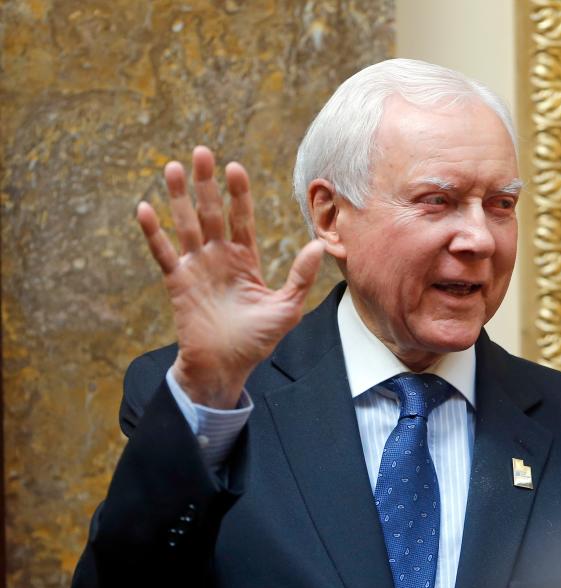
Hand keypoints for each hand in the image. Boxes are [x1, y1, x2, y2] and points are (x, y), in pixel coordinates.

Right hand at [136, 146, 325, 407]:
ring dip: (179, 197)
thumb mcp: (287, 308)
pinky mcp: (177, 283)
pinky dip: (154, 233)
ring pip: (186, 225)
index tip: (235, 167)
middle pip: (211, 213)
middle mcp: (219, 258)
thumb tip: (319, 246)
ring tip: (174, 167)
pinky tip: (145, 209)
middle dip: (206, 184)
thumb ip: (300, 277)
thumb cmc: (257, 341)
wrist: (226, 367)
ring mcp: (196, 268)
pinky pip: (163, 253)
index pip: (241, 218)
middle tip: (202, 151)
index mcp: (244, 260)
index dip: (238, 194)